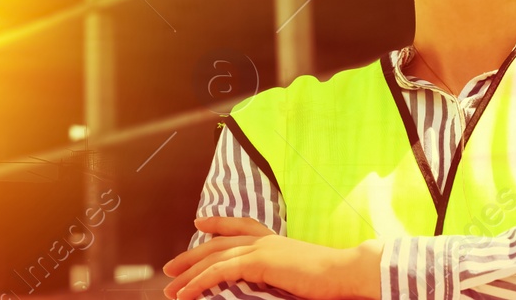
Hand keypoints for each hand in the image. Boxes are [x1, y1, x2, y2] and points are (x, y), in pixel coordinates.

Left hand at [162, 216, 380, 299]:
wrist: (345, 273)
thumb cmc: (330, 280)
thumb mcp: (297, 275)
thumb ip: (277, 274)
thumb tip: (264, 282)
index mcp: (276, 241)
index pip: (241, 226)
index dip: (219, 223)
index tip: (199, 223)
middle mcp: (265, 240)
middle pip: (218, 243)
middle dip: (192, 256)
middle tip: (170, 268)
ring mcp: (260, 248)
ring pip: (214, 258)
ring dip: (189, 274)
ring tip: (171, 289)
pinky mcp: (258, 261)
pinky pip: (219, 271)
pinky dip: (199, 282)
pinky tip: (186, 293)